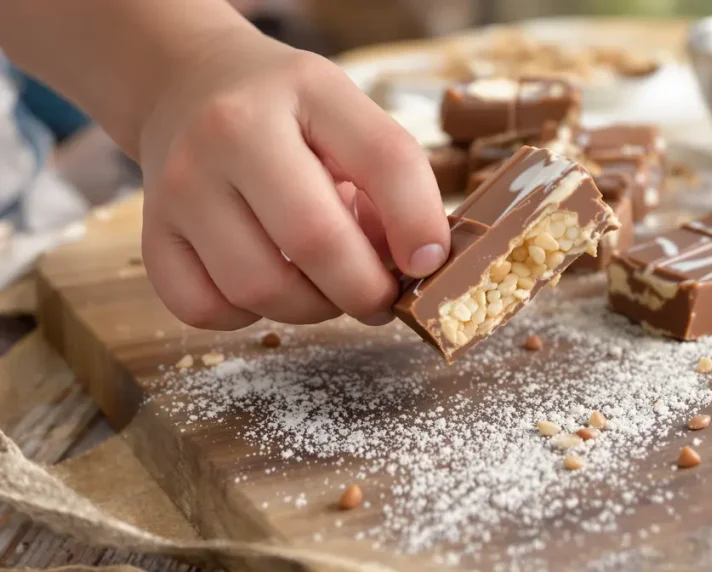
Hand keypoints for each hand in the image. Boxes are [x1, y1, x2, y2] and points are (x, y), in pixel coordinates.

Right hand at [138, 32, 448, 329]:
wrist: (187, 86)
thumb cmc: (286, 112)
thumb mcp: (346, 115)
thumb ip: (390, 177)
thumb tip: (417, 263)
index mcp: (306, 91)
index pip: (385, 159)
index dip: (420, 224)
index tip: (429, 263)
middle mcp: (231, 133)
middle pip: (315, 240)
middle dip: (365, 289)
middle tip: (380, 296)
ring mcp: (181, 186)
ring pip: (259, 288)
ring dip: (311, 308)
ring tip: (325, 282)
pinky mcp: (152, 233)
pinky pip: (206, 310)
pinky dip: (249, 316)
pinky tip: (269, 284)